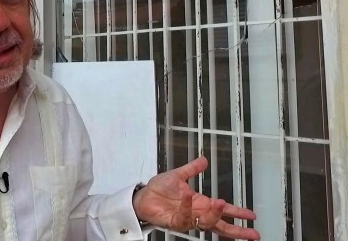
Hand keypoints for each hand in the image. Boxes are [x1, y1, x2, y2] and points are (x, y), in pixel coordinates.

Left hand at [133, 157, 259, 239]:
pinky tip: (188, 197)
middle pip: (220, 225)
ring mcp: (187, 219)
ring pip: (206, 223)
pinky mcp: (175, 222)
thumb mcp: (178, 175)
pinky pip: (184, 217)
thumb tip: (203, 160)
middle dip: (237, 230)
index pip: (223, 210)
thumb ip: (192, 169)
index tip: (252, 215)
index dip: (238, 213)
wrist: (142, 195)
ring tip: (221, 203)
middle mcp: (196, 213)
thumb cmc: (159, 189)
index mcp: (201, 203)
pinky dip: (187, 207)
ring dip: (214, 214)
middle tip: (252, 233)